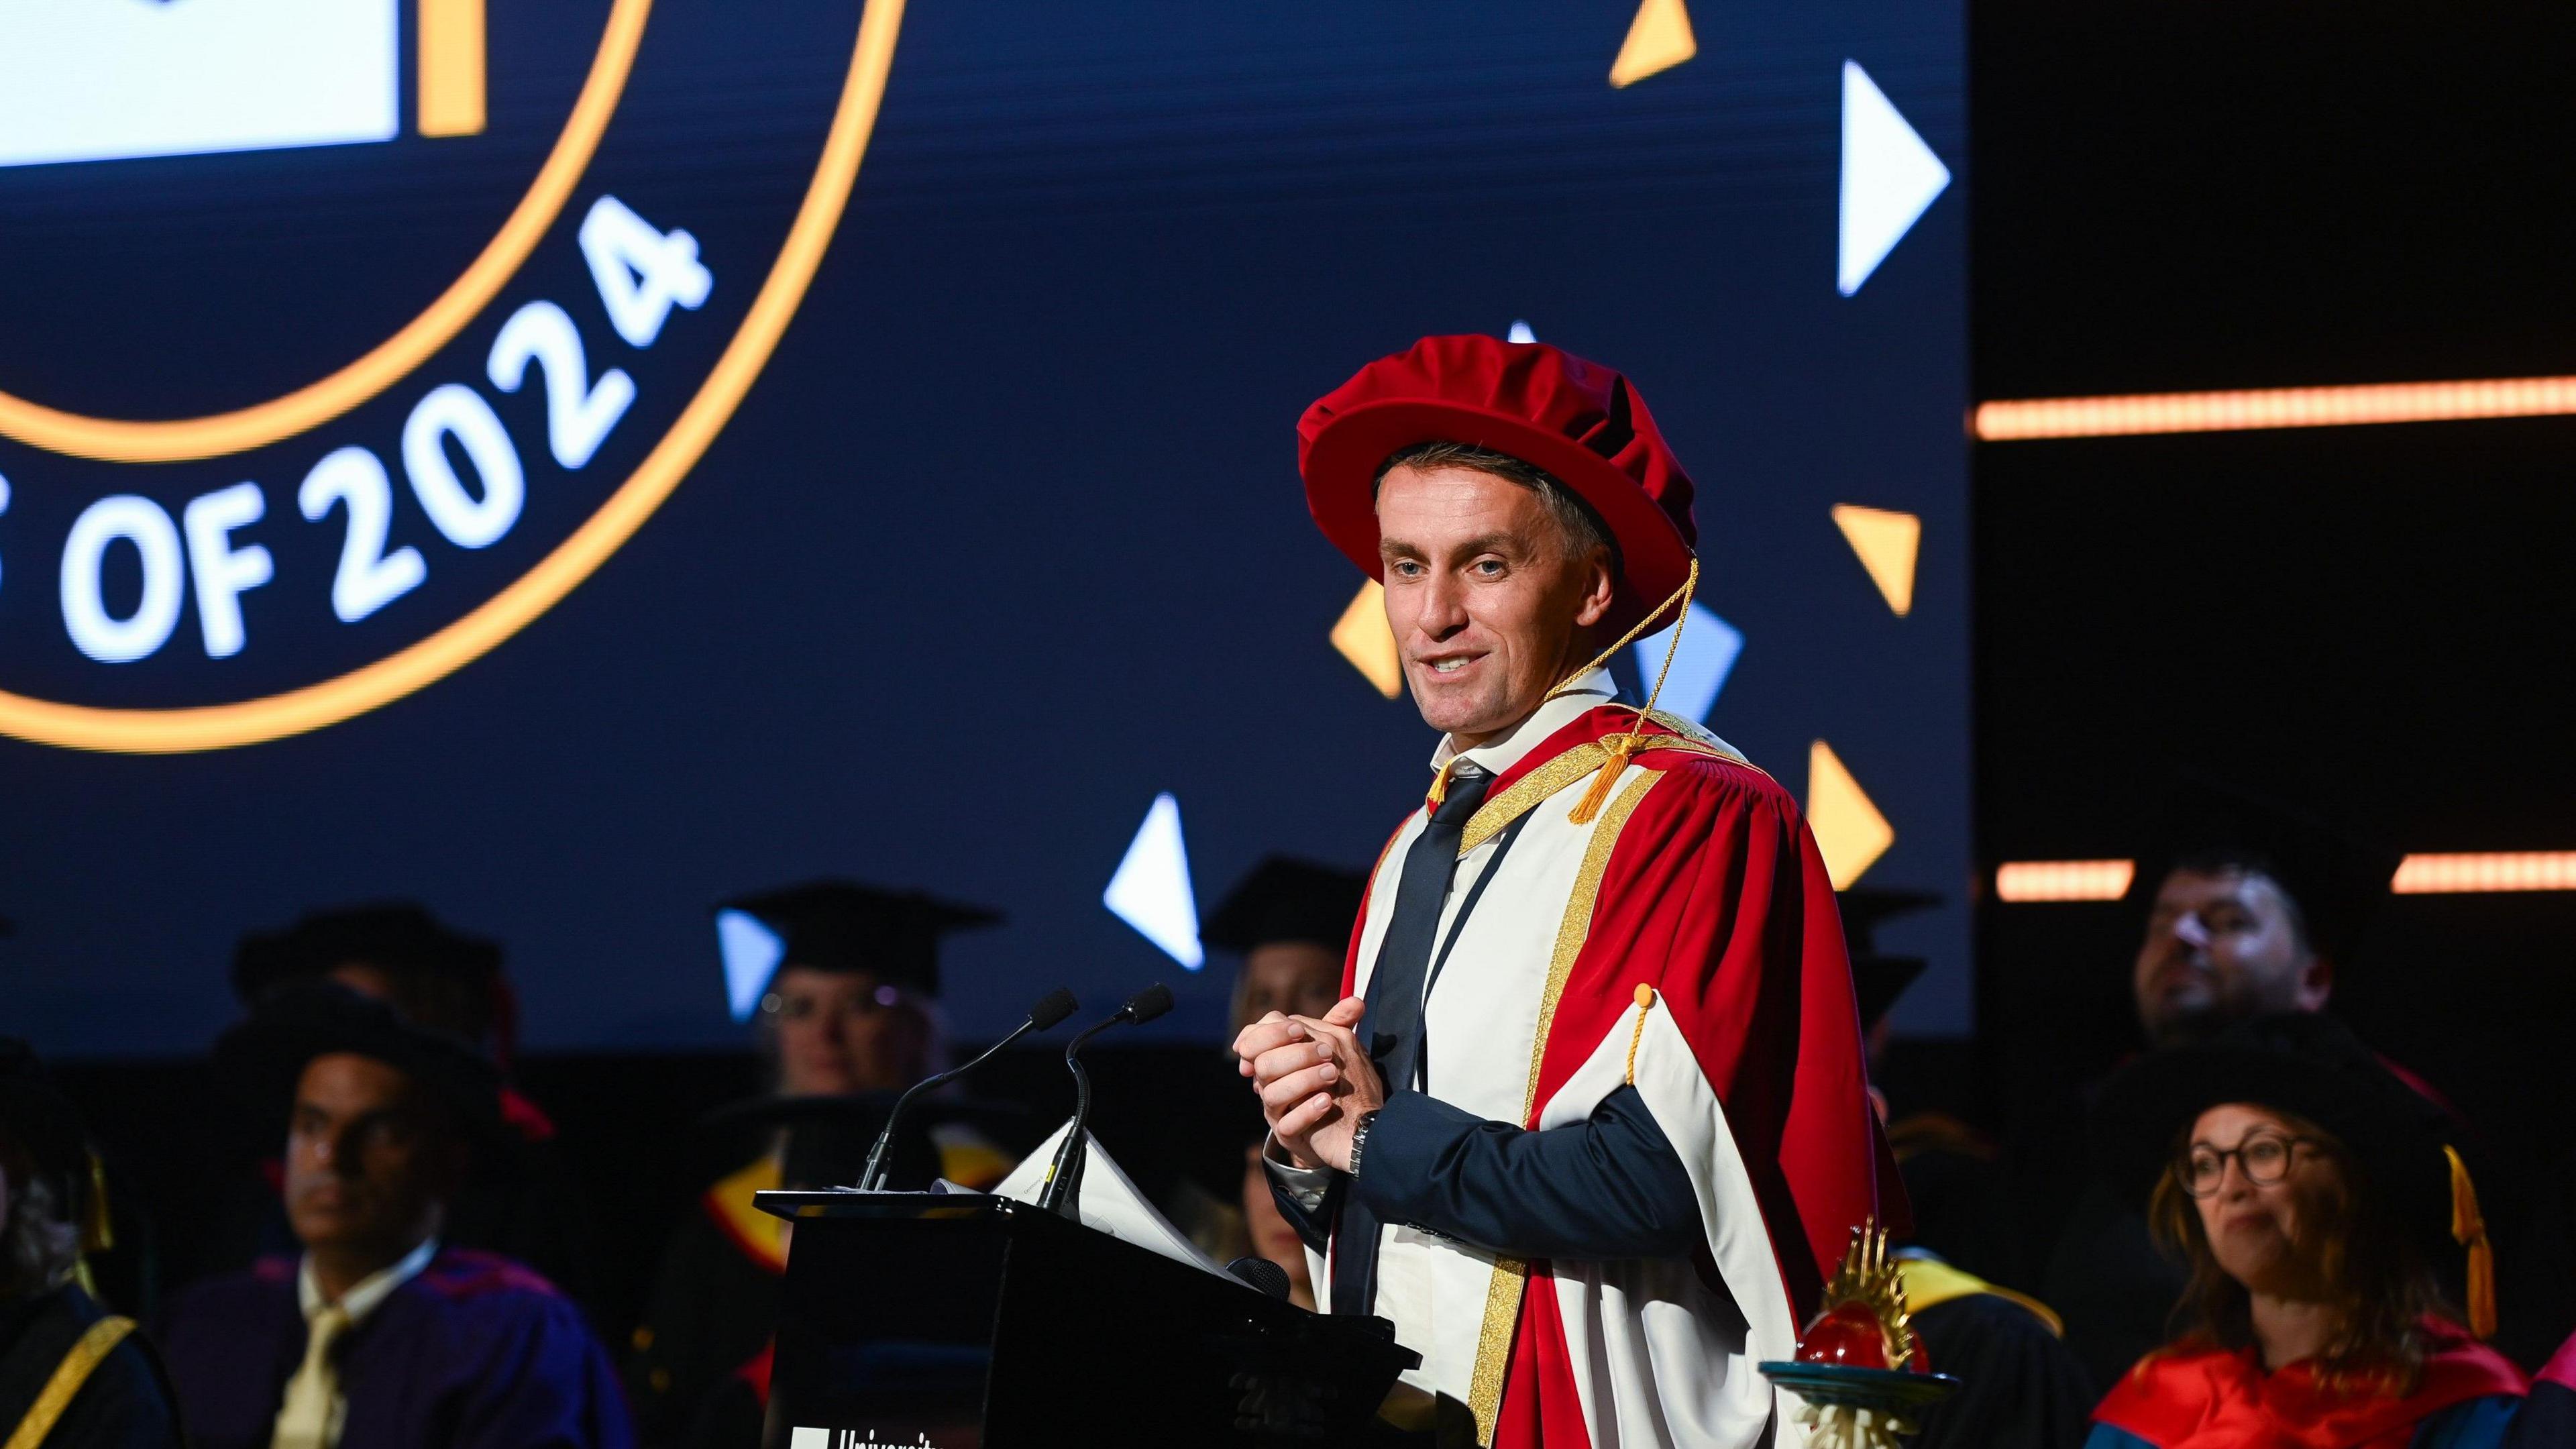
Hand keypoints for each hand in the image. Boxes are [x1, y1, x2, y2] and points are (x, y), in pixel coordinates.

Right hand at [1232, 996, 1381, 1171]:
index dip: (1272, 1031)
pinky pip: (1288, 1125)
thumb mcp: (1336, 1051)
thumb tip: (1356, 1001)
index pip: (1255, 1038)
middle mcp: (1270, 1084)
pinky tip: (1327, 1101)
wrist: (1342, 1128)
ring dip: (1304, 1079)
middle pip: (1264, 1063)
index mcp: (1276, 1059)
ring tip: (1332, 1075)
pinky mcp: (1288, 1135)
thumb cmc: (1334, 1084)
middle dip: (1295, 1054)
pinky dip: (1307, 1111)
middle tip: (1328, 1053)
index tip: (1299, 1030)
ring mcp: (1276, 1111)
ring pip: (1272, 1094)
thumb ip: (1339, 1025)